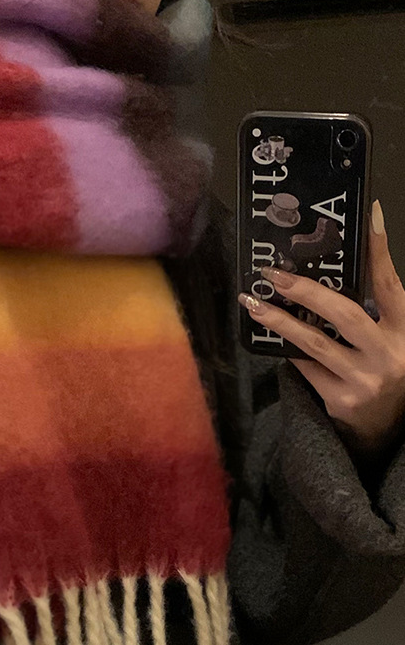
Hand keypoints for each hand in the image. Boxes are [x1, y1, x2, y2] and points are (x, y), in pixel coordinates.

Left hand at [238, 200, 404, 464]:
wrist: (386, 431)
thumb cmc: (383, 371)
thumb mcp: (389, 338)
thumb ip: (371, 310)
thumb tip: (325, 269)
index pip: (390, 283)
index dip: (379, 249)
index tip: (370, 214)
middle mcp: (390, 354)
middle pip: (346, 313)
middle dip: (306, 291)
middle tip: (274, 273)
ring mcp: (366, 380)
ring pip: (315, 342)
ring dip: (279, 320)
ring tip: (253, 302)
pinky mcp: (342, 401)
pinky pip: (306, 366)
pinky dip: (287, 348)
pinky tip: (267, 332)